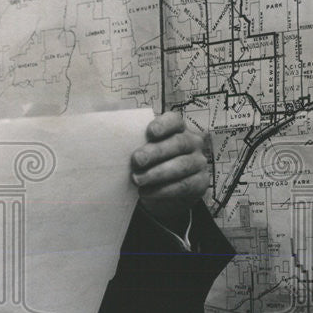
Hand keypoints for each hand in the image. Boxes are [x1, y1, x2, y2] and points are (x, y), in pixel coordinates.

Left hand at [130, 112, 209, 228]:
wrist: (162, 190)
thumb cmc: (149, 163)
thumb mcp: (141, 151)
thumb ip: (133, 143)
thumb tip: (111, 138)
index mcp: (177, 129)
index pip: (174, 121)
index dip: (163, 125)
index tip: (149, 133)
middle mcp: (192, 142)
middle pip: (178, 143)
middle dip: (155, 152)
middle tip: (136, 160)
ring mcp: (198, 162)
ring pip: (181, 165)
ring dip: (157, 173)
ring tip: (137, 180)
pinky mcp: (200, 182)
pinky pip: (184, 185)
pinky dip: (163, 190)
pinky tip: (146, 192)